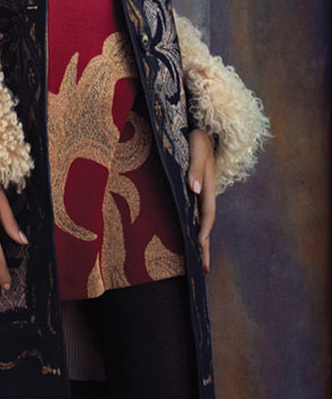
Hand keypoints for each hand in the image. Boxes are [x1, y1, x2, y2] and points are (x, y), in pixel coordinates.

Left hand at [187, 128, 215, 274]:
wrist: (202, 129)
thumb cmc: (197, 137)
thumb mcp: (196, 149)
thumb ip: (194, 168)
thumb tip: (193, 189)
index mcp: (207, 185)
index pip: (207, 212)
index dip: (204, 227)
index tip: (200, 242)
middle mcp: (205, 193)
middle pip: (206, 223)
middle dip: (205, 246)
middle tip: (204, 269)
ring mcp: (201, 193)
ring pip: (202, 221)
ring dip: (201, 242)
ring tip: (199, 262)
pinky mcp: (195, 190)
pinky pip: (195, 214)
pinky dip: (195, 228)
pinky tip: (191, 238)